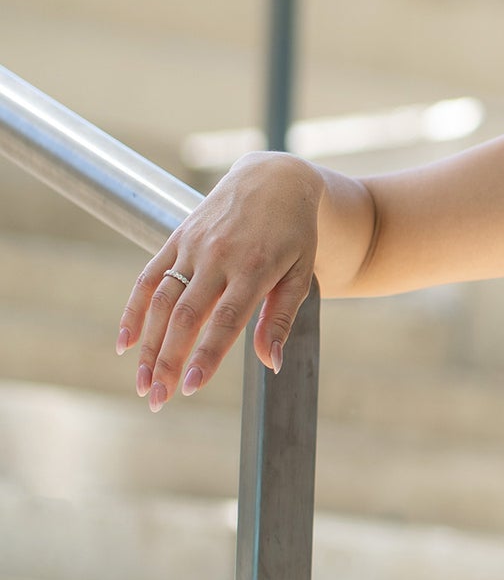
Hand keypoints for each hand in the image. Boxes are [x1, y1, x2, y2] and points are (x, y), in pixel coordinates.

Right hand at [116, 152, 322, 411]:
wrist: (274, 179)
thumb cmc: (294, 233)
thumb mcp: (301, 273)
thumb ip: (281, 318)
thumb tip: (271, 364)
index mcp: (255, 268)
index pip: (226, 320)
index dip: (206, 355)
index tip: (191, 388)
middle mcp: (219, 257)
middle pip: (185, 317)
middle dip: (168, 361)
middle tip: (158, 400)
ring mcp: (193, 247)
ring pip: (161, 302)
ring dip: (148, 346)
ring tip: (143, 383)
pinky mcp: (177, 238)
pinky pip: (148, 278)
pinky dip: (134, 311)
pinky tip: (126, 343)